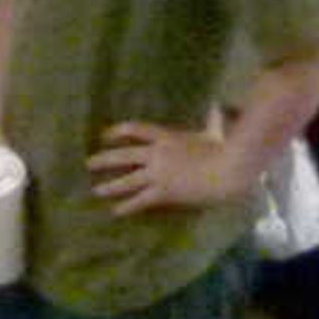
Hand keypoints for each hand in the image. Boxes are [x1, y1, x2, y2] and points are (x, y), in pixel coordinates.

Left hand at [88, 117, 251, 216]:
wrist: (229, 169)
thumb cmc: (225, 150)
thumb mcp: (215, 132)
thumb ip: (211, 120)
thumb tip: (217, 106)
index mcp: (168, 137)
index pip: (136, 130)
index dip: (118, 131)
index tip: (105, 134)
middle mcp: (158, 154)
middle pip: (124, 155)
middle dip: (104, 159)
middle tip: (88, 163)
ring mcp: (159, 173)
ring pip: (128, 180)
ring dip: (110, 186)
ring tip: (96, 190)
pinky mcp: (164, 192)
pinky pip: (141, 200)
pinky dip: (127, 207)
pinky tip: (115, 212)